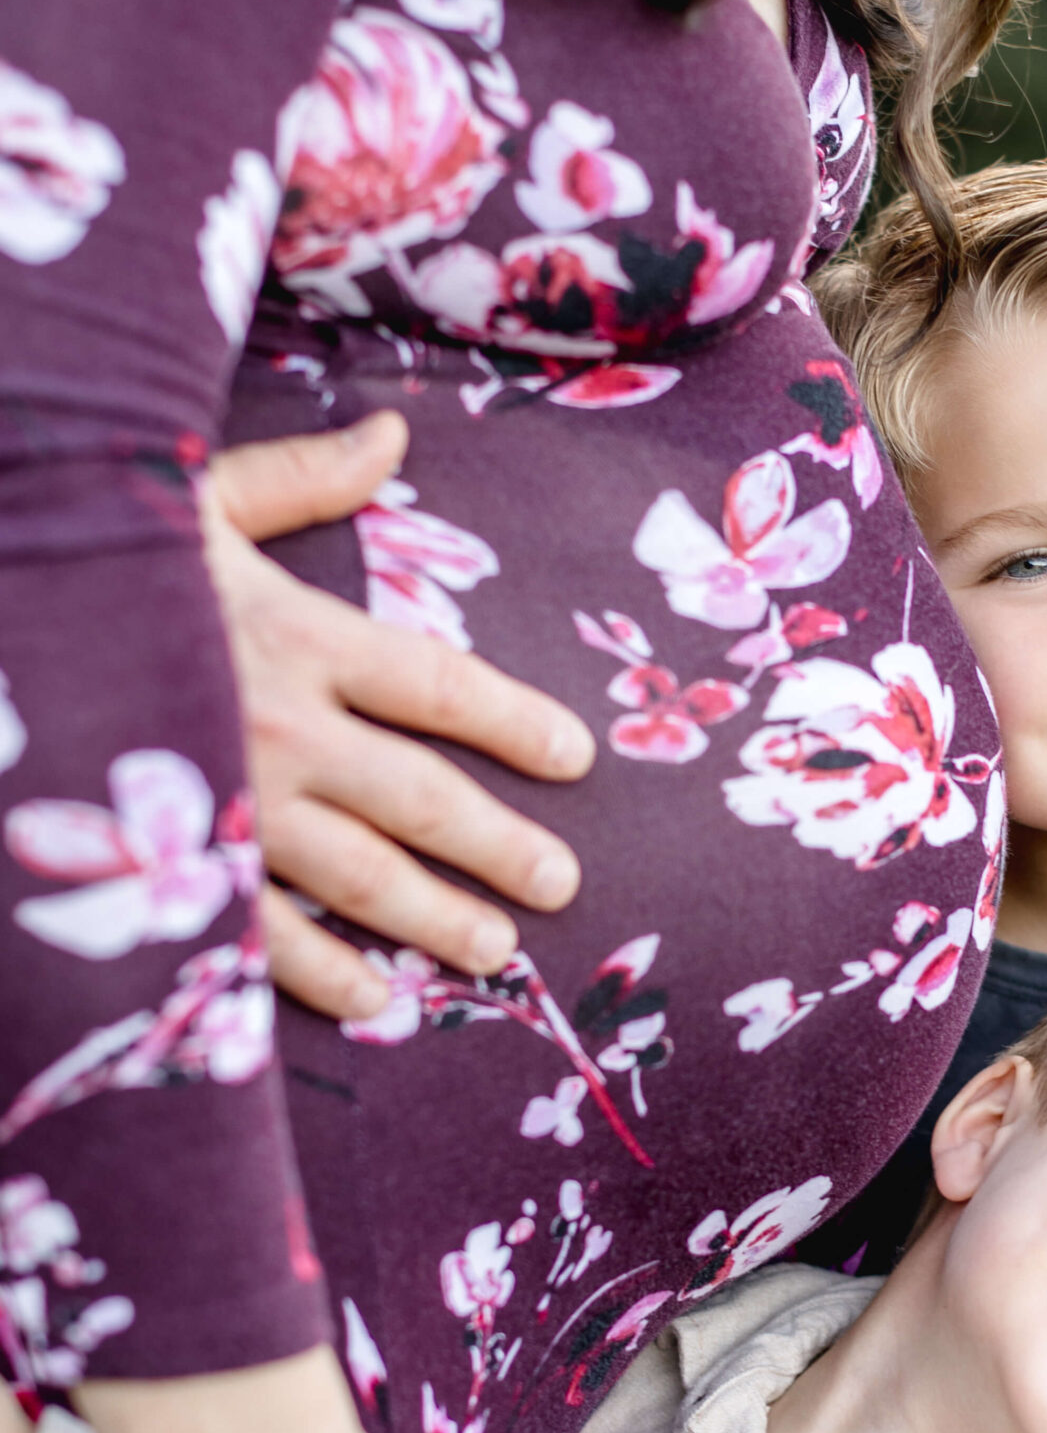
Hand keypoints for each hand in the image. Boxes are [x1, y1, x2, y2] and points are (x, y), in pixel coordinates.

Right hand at [202, 413, 594, 1020]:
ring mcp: (228, 804)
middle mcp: (276, 727)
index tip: (574, 756)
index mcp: (293, 636)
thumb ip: (300, 481)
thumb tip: (390, 431)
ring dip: (434, 917)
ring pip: (358, 877)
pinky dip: (319, 972)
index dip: (513, 722)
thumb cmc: (85, 557)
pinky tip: (376, 1001)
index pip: (436, 685)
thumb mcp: (191, 498)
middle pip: (418, 798)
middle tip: (560, 884)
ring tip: (494, 951)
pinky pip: (260, 930)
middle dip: (497, 846)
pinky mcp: (171, 862)